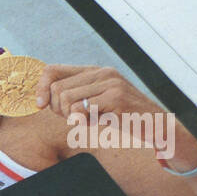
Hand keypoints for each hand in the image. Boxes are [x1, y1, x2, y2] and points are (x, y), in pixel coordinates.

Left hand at [35, 64, 157, 119]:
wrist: (156, 125)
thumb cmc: (121, 117)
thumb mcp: (95, 103)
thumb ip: (73, 98)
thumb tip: (41, 100)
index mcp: (95, 71)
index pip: (52, 70)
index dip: (41, 88)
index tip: (40, 105)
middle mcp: (102, 72)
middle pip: (57, 89)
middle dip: (58, 109)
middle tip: (75, 118)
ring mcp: (111, 83)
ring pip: (67, 99)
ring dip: (72, 117)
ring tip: (89, 120)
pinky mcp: (116, 98)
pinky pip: (83, 110)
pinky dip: (85, 122)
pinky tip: (100, 122)